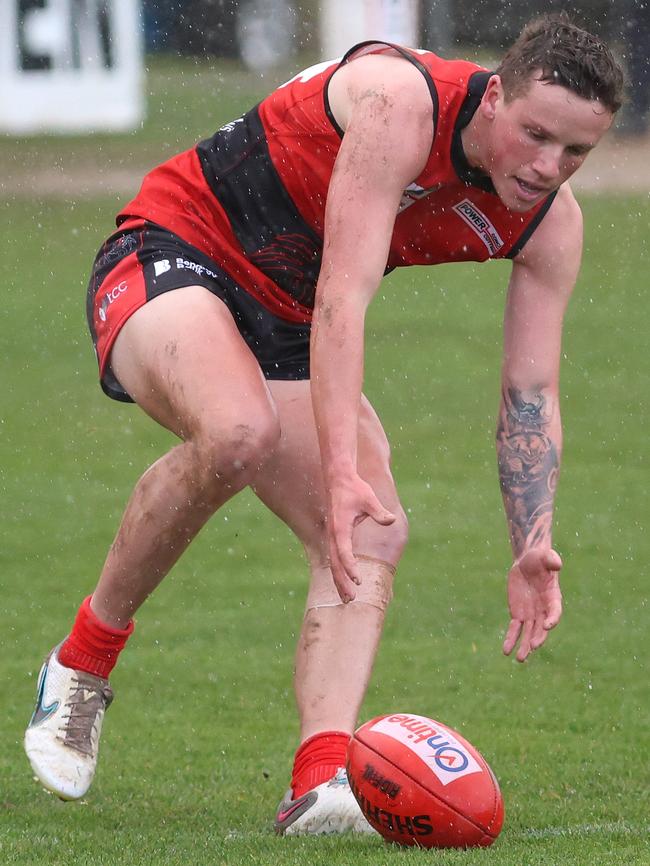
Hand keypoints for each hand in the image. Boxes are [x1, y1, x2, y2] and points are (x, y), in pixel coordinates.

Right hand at [327, 472, 394, 602]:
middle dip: (342, 581)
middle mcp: (333, 534)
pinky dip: (338, 572)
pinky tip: (343, 583)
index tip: (358, 579)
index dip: (350, 566)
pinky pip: (334, 558)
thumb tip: (390, 521)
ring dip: (339, 581)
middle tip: (351, 599)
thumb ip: (379, 512)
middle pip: (335, 563)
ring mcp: (331, 536)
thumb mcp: (369, 498)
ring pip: (333, 563)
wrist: (338, 479)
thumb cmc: (355, 489)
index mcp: (340, 527)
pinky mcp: (333, 536)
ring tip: (346, 598)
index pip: (344, 551)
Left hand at [503, 548, 562, 661]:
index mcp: (553, 598)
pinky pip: (514, 629)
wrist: (528, 562)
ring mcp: (531, 614)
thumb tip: (557, 564)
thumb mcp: (545, 556)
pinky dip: (510, 639)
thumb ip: (552, 560)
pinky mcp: (518, 614)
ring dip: (524, 646)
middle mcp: (543, 610)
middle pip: (541, 628)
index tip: (547, 625)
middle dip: (537, 638)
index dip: (552, 619)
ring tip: (519, 659)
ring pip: (528, 633)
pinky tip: (505, 651)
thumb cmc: (540, 558)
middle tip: (533, 647)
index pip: (555, 611)